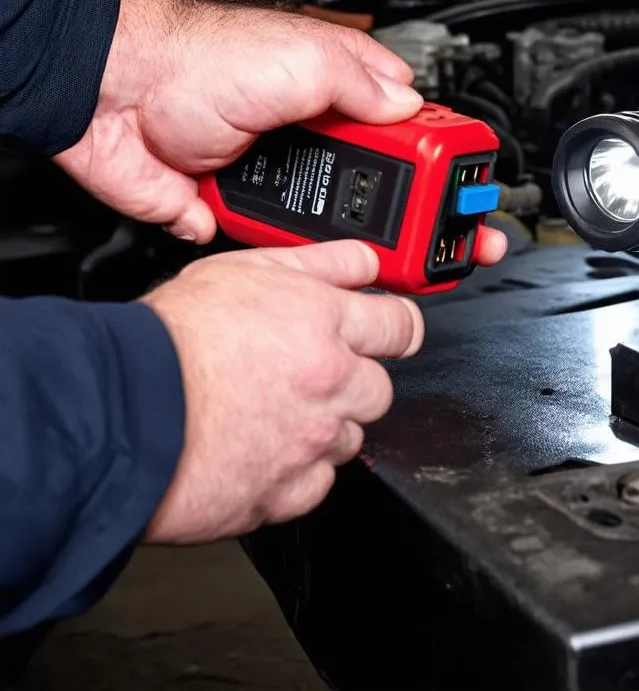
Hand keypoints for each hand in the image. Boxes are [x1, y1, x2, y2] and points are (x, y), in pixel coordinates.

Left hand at [55, 0, 506, 263]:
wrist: (111, 96)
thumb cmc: (194, 58)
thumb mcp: (300, 56)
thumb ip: (362, 82)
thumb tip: (409, 102)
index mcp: (339, 89)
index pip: (410, 125)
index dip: (443, 156)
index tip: (469, 186)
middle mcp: (315, 131)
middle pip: (384, 181)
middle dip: (415, 212)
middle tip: (448, 240)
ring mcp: (282, 173)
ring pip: (338, 219)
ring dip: (359, 238)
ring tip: (394, 260)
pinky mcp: (244, 209)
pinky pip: (283, 242)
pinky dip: (295, 252)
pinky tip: (321, 259)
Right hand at [143, 239, 420, 542]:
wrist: (121, 412)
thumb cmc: (170, 341)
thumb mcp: (246, 270)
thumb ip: (320, 264)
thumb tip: (365, 263)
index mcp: (325, 323)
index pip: (402, 326)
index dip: (394, 329)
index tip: (387, 335)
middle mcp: (331, 381)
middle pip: (380, 388)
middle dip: (352, 383)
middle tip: (305, 378)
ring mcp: (313, 440)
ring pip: (349, 438)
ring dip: (323, 428)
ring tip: (269, 414)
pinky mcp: (288, 491)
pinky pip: (317, 484)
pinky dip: (295, 473)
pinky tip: (259, 450)